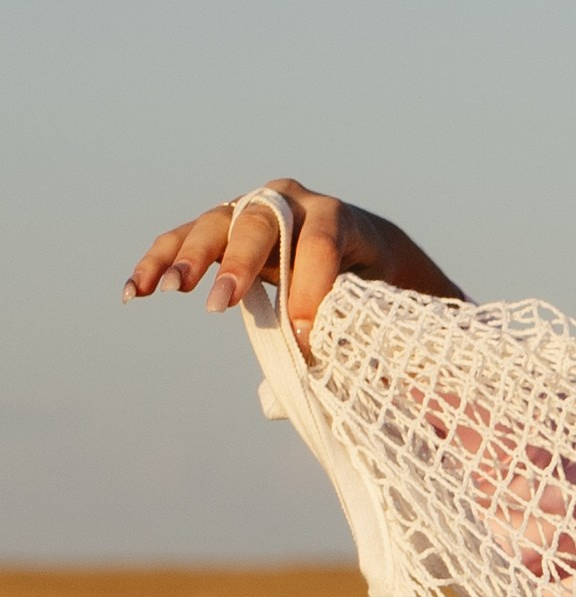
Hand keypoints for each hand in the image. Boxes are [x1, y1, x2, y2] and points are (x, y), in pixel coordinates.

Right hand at [122, 178, 464, 352]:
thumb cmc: (397, 290)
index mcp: (346, 221)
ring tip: (167, 291)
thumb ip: (404, 338)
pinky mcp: (226, 231)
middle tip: (223, 304)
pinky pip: (186, 240)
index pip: (324, 242)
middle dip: (242, 262)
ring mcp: (256, 211)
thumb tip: (421, 393)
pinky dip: (160, 260)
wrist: (375, 255)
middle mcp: (296, 203)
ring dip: (189, 256)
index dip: (312, 284)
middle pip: (261, 221)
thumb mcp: (409, 308)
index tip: (305, 332)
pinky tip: (134, 292)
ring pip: (216, 224)